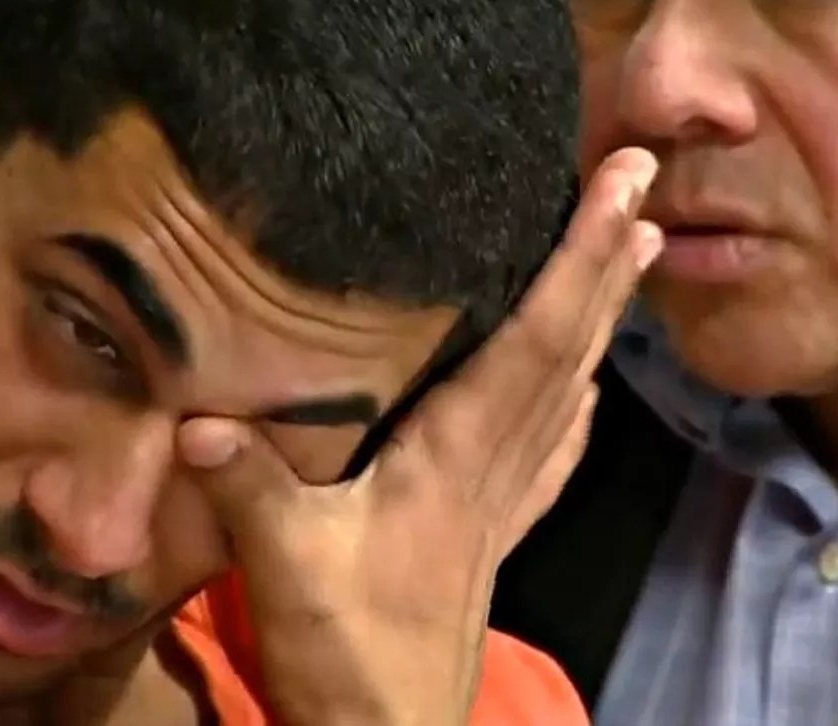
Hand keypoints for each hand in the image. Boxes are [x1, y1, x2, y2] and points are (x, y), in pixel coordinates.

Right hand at [178, 148, 660, 725]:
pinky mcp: (485, 537)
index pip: (531, 344)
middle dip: (606, 267)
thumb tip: (195, 416)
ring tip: (632, 258)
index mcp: (452, 461)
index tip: (621, 193)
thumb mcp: (283, 565)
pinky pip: (548, 453)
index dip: (577, 264)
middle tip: (643, 187)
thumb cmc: (343, 651)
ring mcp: (496, 507)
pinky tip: (586, 390)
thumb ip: (248, 487)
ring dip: (602, 320)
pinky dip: (574, 405)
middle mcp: (490, 472)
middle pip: (566, 353)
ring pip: (567, 394)